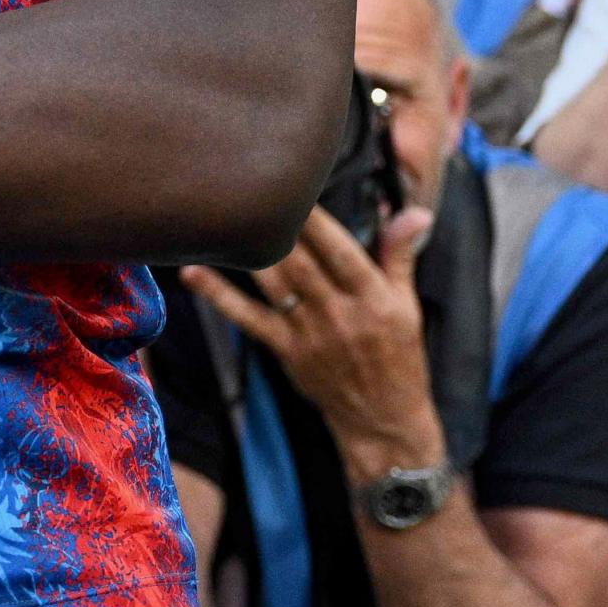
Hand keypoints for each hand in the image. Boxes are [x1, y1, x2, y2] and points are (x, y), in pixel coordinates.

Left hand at [183, 204, 448, 474]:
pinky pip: (248, 319)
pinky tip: (193, 272)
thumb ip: (400, 255)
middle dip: (278, 228)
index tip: (295, 187)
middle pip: (302, 264)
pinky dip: (219, 296)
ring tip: (222, 216)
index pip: (341, 251)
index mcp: (374, 298)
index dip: (317, 221)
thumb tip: (414, 212)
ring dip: (248, 252)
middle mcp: (340, 314)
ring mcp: (310, 334)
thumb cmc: (399, 355)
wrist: (384, 418)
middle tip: (250, 190)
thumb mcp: (407, 305)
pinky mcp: (286, 351)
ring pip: (274, 285)